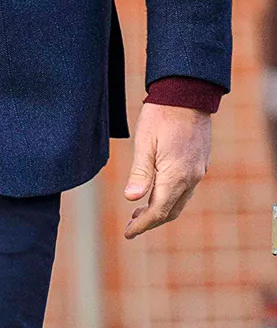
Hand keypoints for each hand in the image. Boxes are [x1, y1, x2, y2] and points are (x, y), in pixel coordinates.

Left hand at [123, 101, 210, 238]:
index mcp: (176, 175)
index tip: (128, 233)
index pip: (159, 210)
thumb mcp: (144, 144)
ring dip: (161, 210)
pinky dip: (170, 197)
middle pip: (171, 211)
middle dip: (151, 221)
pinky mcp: (199, 163)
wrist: (188, 94)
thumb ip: (139, 173)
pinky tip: (156, 193)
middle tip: (131, 226)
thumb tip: (131, 198)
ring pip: (180, 201)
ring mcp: (198, 170)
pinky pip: (185, 189)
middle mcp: (191, 177)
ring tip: (139, 212)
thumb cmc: (161, 116)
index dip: (142, 225)